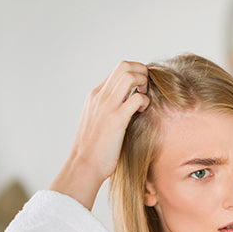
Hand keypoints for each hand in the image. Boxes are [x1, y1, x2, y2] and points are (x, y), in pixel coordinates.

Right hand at [50, 61, 149, 209]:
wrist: (84, 165)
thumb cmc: (96, 148)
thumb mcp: (100, 121)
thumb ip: (111, 108)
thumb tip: (130, 103)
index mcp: (95, 95)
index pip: (118, 69)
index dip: (136, 72)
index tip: (144, 86)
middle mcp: (100, 96)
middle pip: (124, 66)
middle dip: (142, 72)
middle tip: (148, 89)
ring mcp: (107, 106)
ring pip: (130, 76)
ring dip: (144, 83)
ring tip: (146, 98)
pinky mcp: (116, 119)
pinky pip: (136, 98)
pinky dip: (145, 101)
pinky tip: (143, 112)